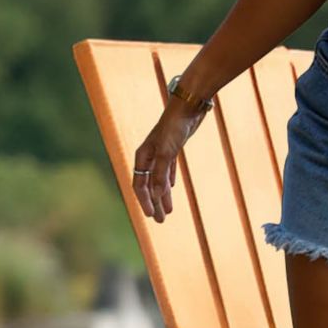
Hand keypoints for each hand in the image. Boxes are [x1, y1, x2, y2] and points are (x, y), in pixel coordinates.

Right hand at [131, 100, 208, 222]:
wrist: (188, 106)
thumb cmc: (175, 127)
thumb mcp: (168, 152)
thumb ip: (161, 174)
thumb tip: (156, 196)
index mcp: (142, 156)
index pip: (140, 184)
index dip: (145, 201)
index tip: (152, 216)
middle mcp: (149, 155)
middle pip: (148, 185)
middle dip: (154, 203)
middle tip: (160, 221)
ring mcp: (161, 152)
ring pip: (159, 179)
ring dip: (163, 195)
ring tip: (168, 211)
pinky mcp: (172, 148)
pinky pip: (167, 169)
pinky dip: (168, 181)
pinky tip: (171, 189)